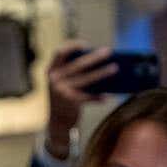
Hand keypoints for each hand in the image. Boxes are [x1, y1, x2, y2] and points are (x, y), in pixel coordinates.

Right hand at [45, 41, 114, 159]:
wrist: (57, 122)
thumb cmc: (66, 97)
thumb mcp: (64, 83)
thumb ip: (74, 72)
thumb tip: (100, 61)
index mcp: (51, 71)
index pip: (59, 53)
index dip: (72, 46)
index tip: (86, 44)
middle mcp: (54, 80)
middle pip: (77, 64)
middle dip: (94, 57)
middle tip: (109, 51)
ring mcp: (61, 91)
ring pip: (86, 79)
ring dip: (102, 73)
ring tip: (115, 68)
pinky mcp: (69, 102)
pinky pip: (88, 97)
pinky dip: (98, 97)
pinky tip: (108, 97)